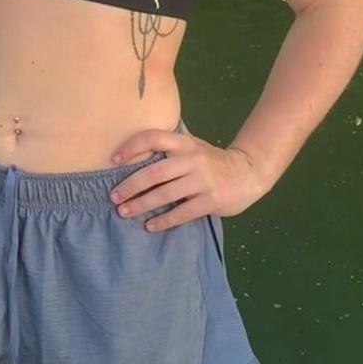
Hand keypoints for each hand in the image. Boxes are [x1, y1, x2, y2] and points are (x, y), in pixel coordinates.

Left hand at [109, 129, 265, 232]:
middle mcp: (192, 159)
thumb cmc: (211, 162)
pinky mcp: (211, 200)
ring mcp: (203, 180)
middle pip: (154, 173)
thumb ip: (170, 151)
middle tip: (114, 197)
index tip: (114, 160)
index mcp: (185, 143)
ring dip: (141, 205)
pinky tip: (150, 226)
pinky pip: (182, 213)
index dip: (131, 147)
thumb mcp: (193, 148)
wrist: (248, 172)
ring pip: (165, 195)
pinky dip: (164, 221)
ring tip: (125, 212)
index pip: (153, 138)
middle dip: (130, 186)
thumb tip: (132, 162)